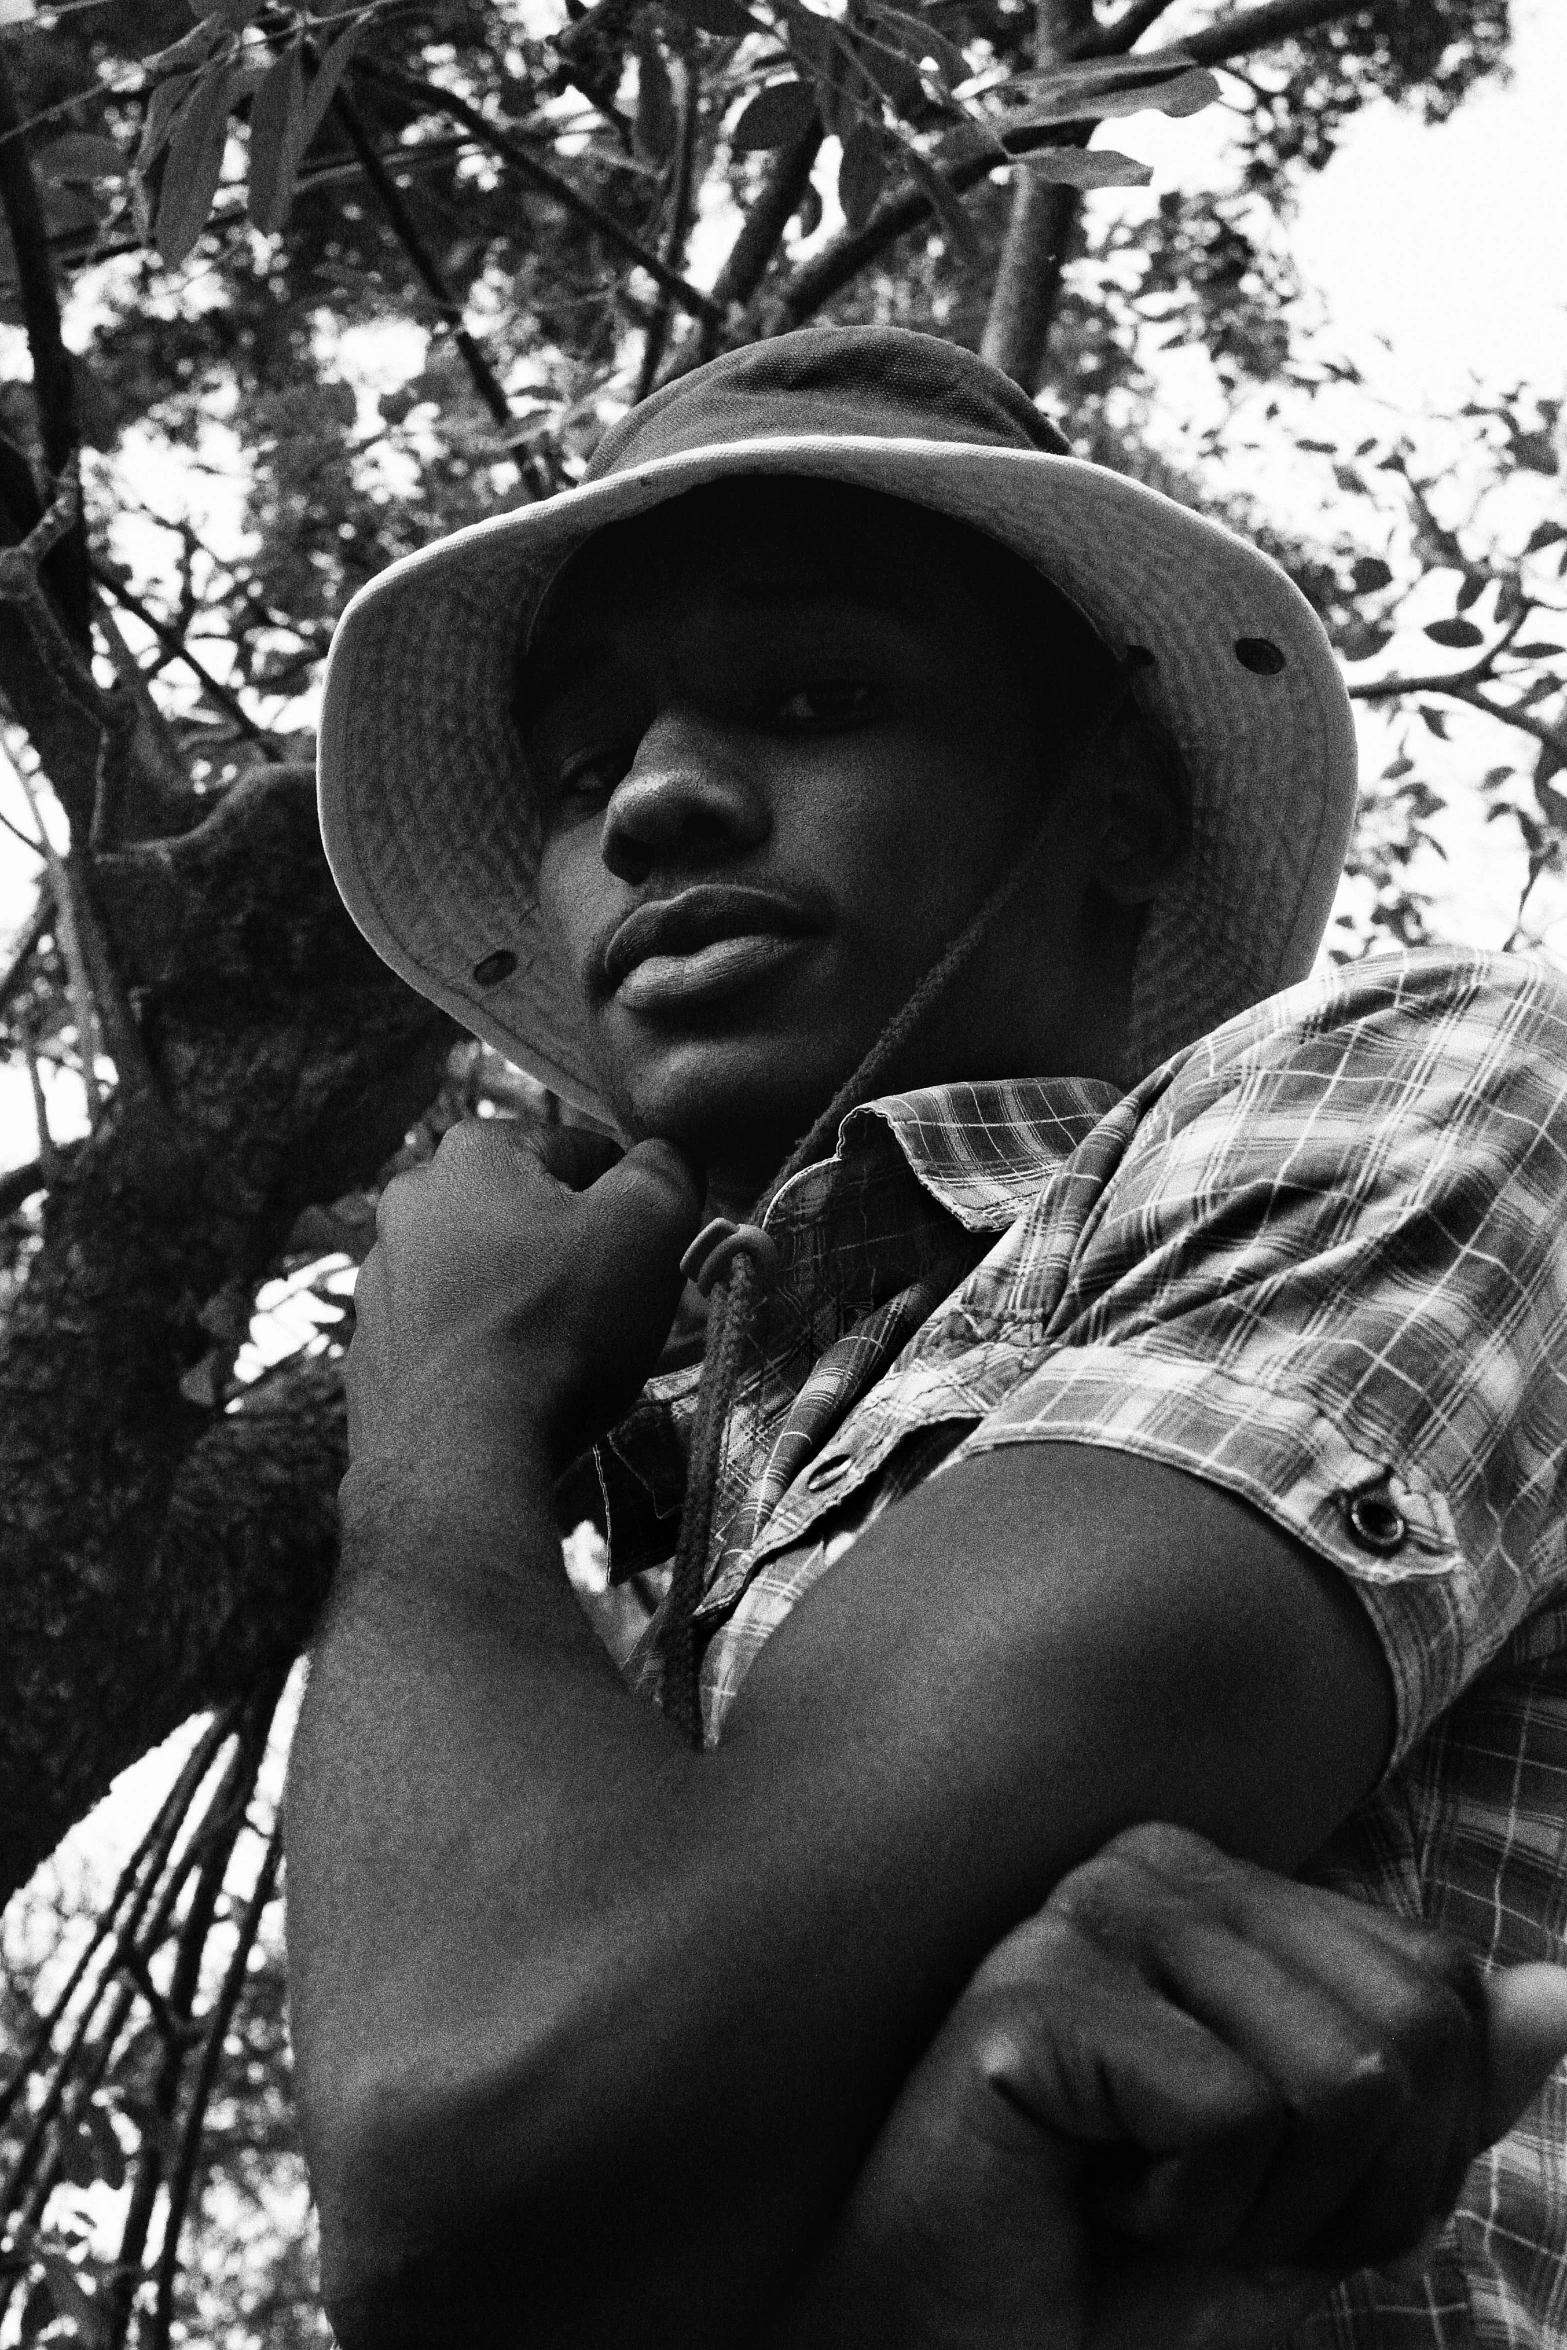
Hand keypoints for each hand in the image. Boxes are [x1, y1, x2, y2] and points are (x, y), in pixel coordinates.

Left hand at [345, 1118, 701, 1476]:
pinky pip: (451, 1336)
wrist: (459, 1459)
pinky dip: (484, 1353)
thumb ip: (666, 1169)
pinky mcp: (373, 1353)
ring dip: (527, 1300)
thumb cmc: (558, 1328)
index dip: (630, 1204)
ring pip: (486, 1274)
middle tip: (609, 1308)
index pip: (584, 1151)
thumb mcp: (647, 1226)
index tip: (644, 1256)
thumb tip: (666, 1158)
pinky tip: (513, 1390)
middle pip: (528, 1213)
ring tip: (562, 1356)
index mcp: (473, 1152)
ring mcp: (382, 1281)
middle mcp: (410, 1202)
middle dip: (572, 1251)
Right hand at [783, 1822, 1566, 2349]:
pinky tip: (1094, 2198)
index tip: (1280, 2200)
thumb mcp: (1329, 2194)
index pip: (1442, 1982)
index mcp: (1223, 1883)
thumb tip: (1566, 1993)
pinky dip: (1194, 2213)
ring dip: (1268, 2212)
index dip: (1409, 2152)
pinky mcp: (1035, 1993)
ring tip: (1149, 2208)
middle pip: (1409, 2030)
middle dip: (1349, 2190)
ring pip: (1342, 2075)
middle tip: (1213, 2221)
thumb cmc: (1127, 2280)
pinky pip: (1235, 2115)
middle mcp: (1155, 1863)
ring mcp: (1086, 1914)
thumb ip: (1442, 2089)